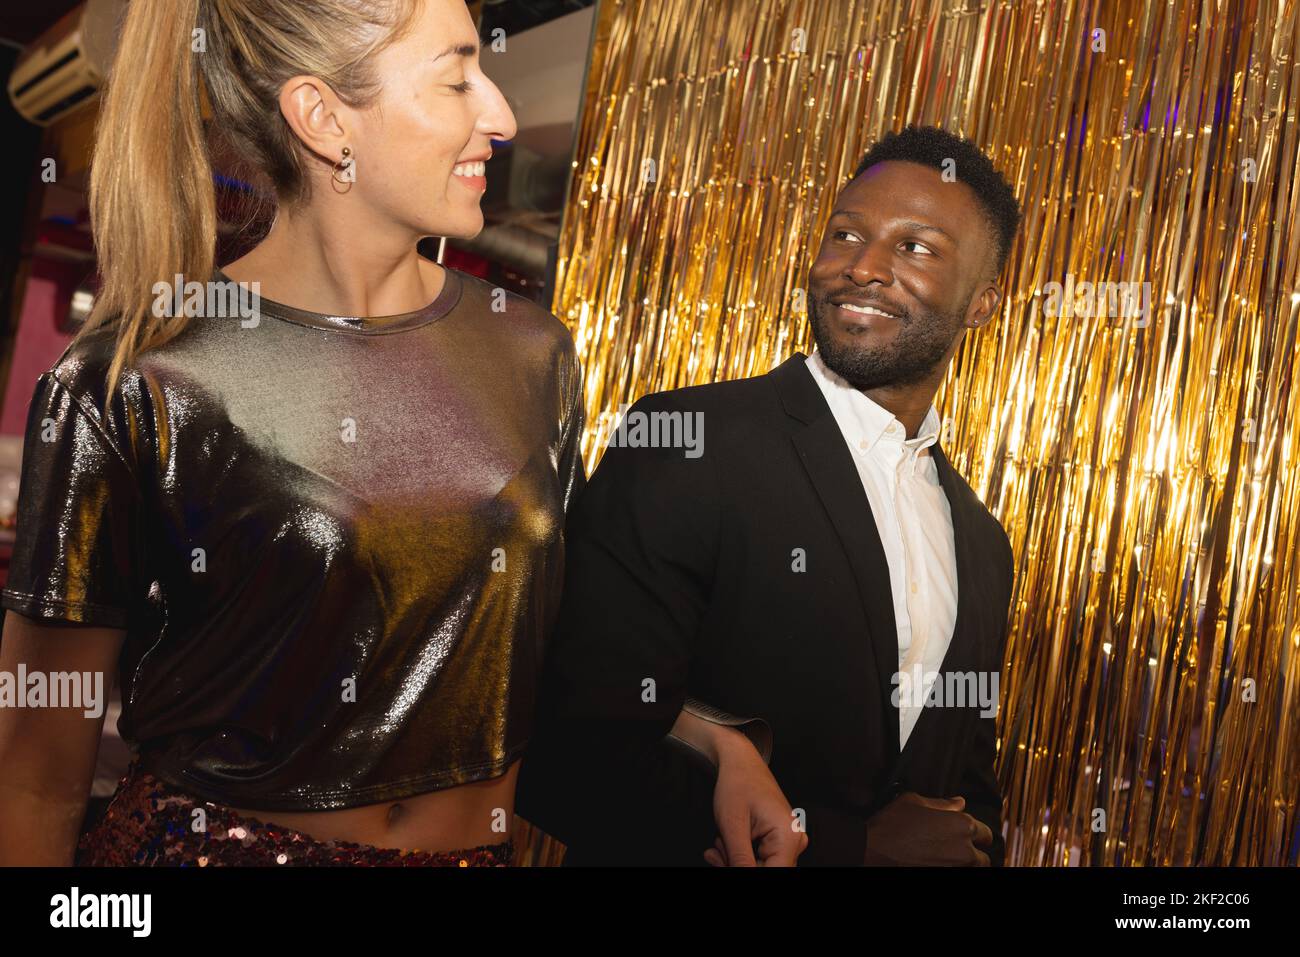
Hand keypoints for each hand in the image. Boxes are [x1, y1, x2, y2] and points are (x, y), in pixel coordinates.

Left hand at [701, 730, 806, 866]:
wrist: (739, 762)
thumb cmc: (737, 784)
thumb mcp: (732, 825)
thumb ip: (739, 859)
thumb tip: (742, 878)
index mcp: (788, 837)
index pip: (772, 874)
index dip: (745, 873)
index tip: (727, 862)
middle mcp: (795, 841)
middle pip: (766, 871)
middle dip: (735, 865)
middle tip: (715, 851)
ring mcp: (789, 841)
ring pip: (760, 867)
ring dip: (735, 861)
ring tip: (720, 841)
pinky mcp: (780, 841)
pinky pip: (760, 859)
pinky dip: (739, 855)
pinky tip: (726, 843)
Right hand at [862, 792, 991, 865]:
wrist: (873, 850)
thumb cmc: (892, 825)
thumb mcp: (915, 802)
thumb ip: (942, 803)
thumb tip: (959, 802)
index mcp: (962, 825)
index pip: (984, 833)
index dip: (976, 833)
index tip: (966, 835)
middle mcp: (965, 849)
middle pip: (984, 857)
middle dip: (974, 853)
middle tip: (955, 850)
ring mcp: (956, 867)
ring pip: (974, 869)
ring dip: (965, 864)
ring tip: (948, 858)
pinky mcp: (946, 876)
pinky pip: (958, 873)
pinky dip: (952, 868)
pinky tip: (938, 863)